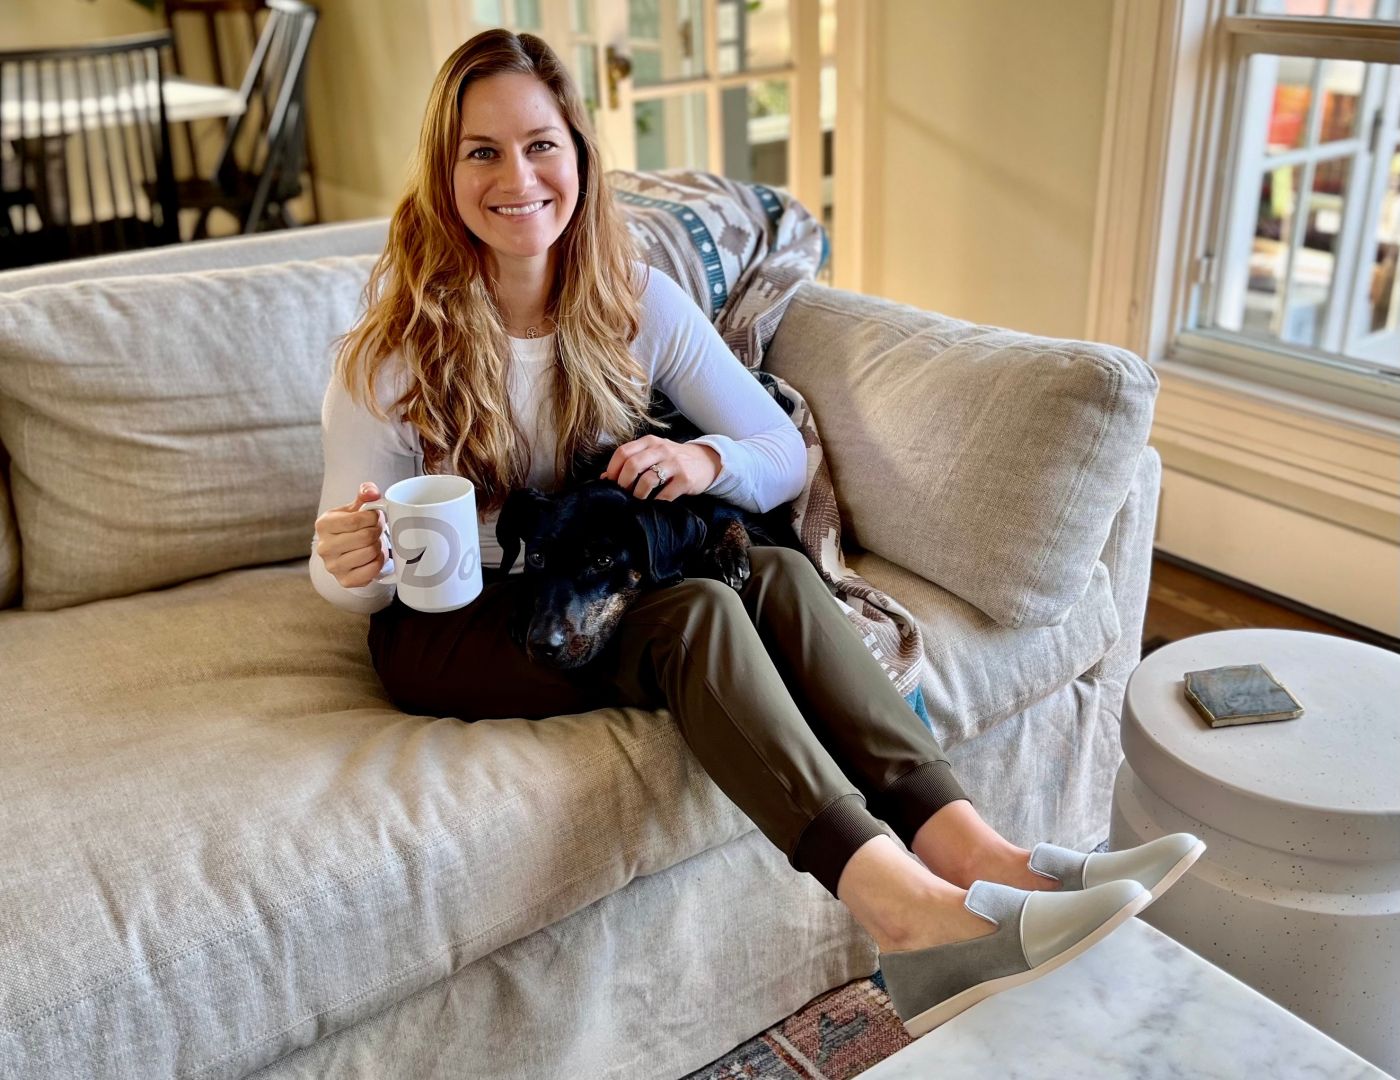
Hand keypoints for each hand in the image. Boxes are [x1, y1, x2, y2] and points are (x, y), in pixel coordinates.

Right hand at [314, 481, 389, 587]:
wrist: (343, 552)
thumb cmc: (350, 527)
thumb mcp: (354, 507)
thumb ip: (365, 493)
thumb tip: (372, 493)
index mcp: (324, 525)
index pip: (356, 520)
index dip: (373, 518)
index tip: (374, 518)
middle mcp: (324, 547)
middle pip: (365, 537)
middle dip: (377, 532)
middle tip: (376, 531)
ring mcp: (333, 566)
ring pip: (370, 553)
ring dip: (378, 546)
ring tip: (374, 542)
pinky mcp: (345, 581)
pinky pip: (372, 570)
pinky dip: (378, 562)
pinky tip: (373, 556)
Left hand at [599, 436, 721, 501]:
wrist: (706, 461)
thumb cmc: (673, 460)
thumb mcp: (653, 454)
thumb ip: (632, 461)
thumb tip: (604, 477)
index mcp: (649, 442)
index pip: (623, 452)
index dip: (612, 470)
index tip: (610, 483)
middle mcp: (661, 449)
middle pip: (632, 465)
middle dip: (623, 483)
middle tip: (623, 494)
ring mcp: (674, 464)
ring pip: (647, 480)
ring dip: (638, 495)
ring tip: (637, 500)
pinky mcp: (685, 479)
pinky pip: (665, 495)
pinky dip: (655, 503)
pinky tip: (653, 505)